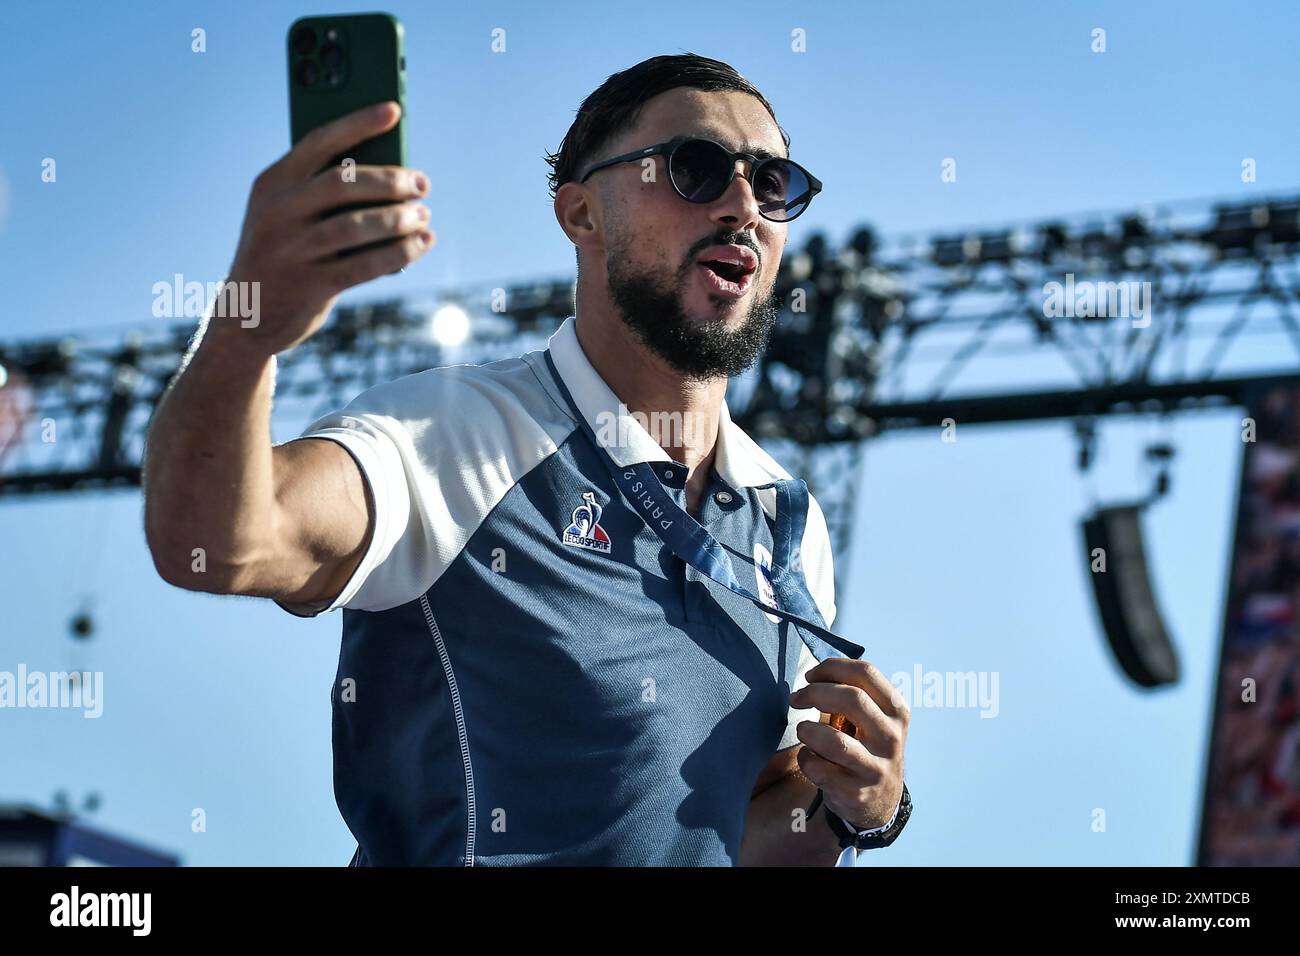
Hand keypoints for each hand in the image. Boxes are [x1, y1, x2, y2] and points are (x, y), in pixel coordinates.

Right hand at [213, 101, 434, 356]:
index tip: (394, 110)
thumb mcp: (283, 215)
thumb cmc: (280, 254)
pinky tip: (422, 243)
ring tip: (424, 215)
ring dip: (399, 219)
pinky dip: (400, 252)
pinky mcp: (311, 285)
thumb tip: (387, 175)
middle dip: (390, 180)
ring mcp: (292, 250)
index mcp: (271, 184)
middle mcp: (277, 212)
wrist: (245, 318)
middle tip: (422, 183)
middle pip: (343, 183)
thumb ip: (318, 192)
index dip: (359, 123)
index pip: (319, 141)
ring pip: (357, 226)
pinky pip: (365, 264)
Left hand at [788, 658, 908, 830]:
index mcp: (897, 711)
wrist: (880, 799)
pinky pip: (818, 768)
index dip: (831, 668)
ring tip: (803, 730)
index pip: (866, 673)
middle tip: (796, 698)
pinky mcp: (855, 792)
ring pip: (834, 741)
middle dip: (815, 692)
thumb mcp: (874, 717)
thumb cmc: (867, 744)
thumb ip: (852, 692)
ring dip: (808, 730)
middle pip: (852, 699)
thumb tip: (813, 676)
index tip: (810, 676)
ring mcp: (875, 768)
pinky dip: (805, 758)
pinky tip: (809, 757)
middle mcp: (891, 738)